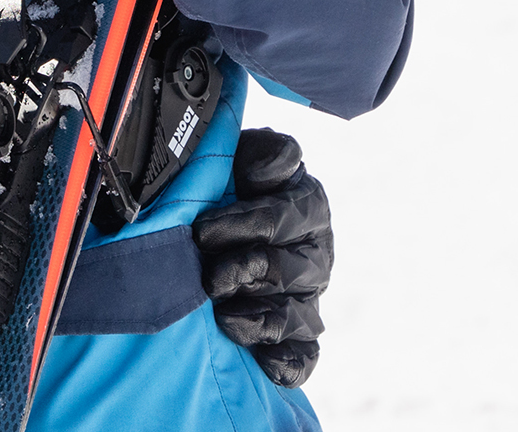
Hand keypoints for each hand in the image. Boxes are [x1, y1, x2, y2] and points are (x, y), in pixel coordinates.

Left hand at [193, 127, 332, 387]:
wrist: (206, 225)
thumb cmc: (223, 185)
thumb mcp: (235, 155)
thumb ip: (257, 153)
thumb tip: (260, 168)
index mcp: (303, 202)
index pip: (288, 216)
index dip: (248, 222)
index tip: (204, 230)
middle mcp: (313, 250)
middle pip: (292, 268)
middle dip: (246, 269)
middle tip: (207, 275)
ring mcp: (307, 295)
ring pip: (298, 314)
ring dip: (261, 319)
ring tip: (224, 317)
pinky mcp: (298, 334)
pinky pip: (303, 354)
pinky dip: (287, 362)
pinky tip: (267, 364)